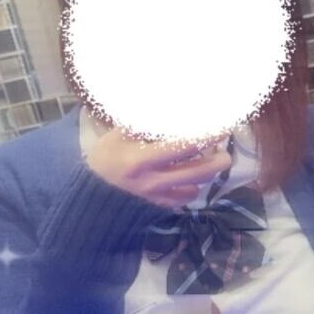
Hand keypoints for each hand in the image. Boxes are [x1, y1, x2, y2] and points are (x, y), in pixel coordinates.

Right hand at [85, 128, 231, 208]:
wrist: (89, 194)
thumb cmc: (105, 158)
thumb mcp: (119, 134)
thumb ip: (145, 123)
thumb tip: (172, 106)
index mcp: (142, 159)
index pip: (184, 146)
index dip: (207, 136)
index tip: (222, 127)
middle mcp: (153, 181)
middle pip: (199, 172)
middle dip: (219, 160)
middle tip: (225, 149)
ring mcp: (157, 197)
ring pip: (195, 187)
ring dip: (206, 173)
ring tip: (210, 160)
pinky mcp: (157, 207)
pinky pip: (183, 199)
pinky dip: (191, 188)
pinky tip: (189, 178)